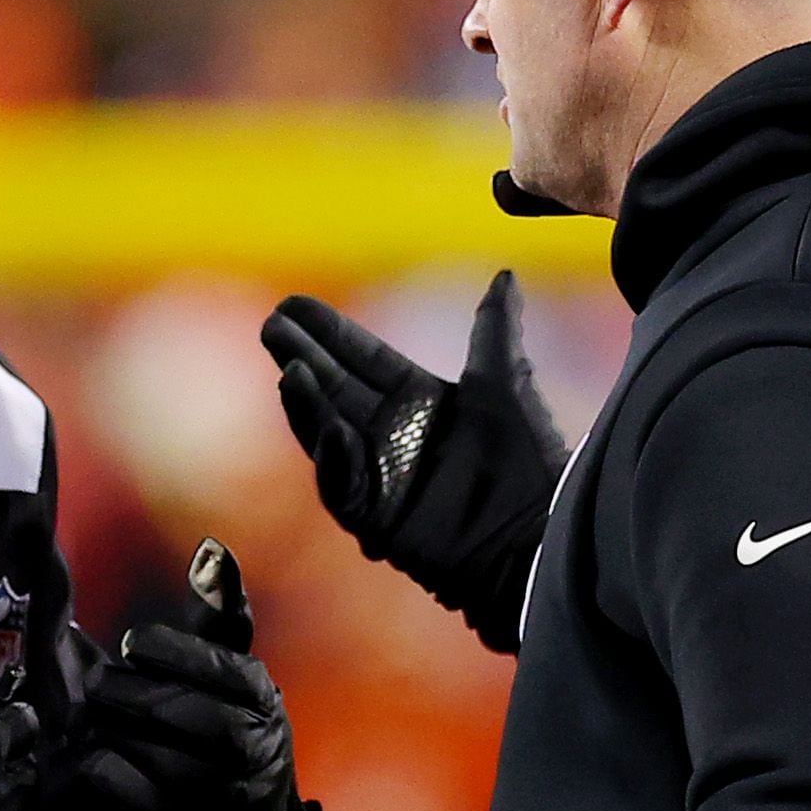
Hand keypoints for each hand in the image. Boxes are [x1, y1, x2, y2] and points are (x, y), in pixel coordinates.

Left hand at [60, 541, 297, 810]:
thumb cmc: (226, 737)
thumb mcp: (232, 678)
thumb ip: (218, 617)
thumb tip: (210, 549)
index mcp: (266, 707)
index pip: (228, 673)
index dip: (175, 654)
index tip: (134, 644)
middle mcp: (257, 758)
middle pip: (194, 718)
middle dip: (136, 694)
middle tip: (98, 683)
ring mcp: (225, 806)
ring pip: (161, 758)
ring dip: (116, 732)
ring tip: (92, 718)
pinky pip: (134, 797)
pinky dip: (106, 770)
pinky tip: (92, 756)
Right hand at [264, 273, 564, 649]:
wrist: (538, 534)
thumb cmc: (529, 463)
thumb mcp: (508, 385)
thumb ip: (495, 331)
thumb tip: (504, 276)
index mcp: (417, 401)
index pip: (363, 359)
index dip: (329, 332)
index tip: (293, 304)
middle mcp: (391, 435)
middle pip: (334, 389)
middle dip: (301, 357)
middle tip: (271, 326)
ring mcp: (380, 475)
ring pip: (327, 432)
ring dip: (305, 403)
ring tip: (290, 369)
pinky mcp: (377, 517)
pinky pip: (345, 486)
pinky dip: (336, 459)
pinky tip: (332, 429)